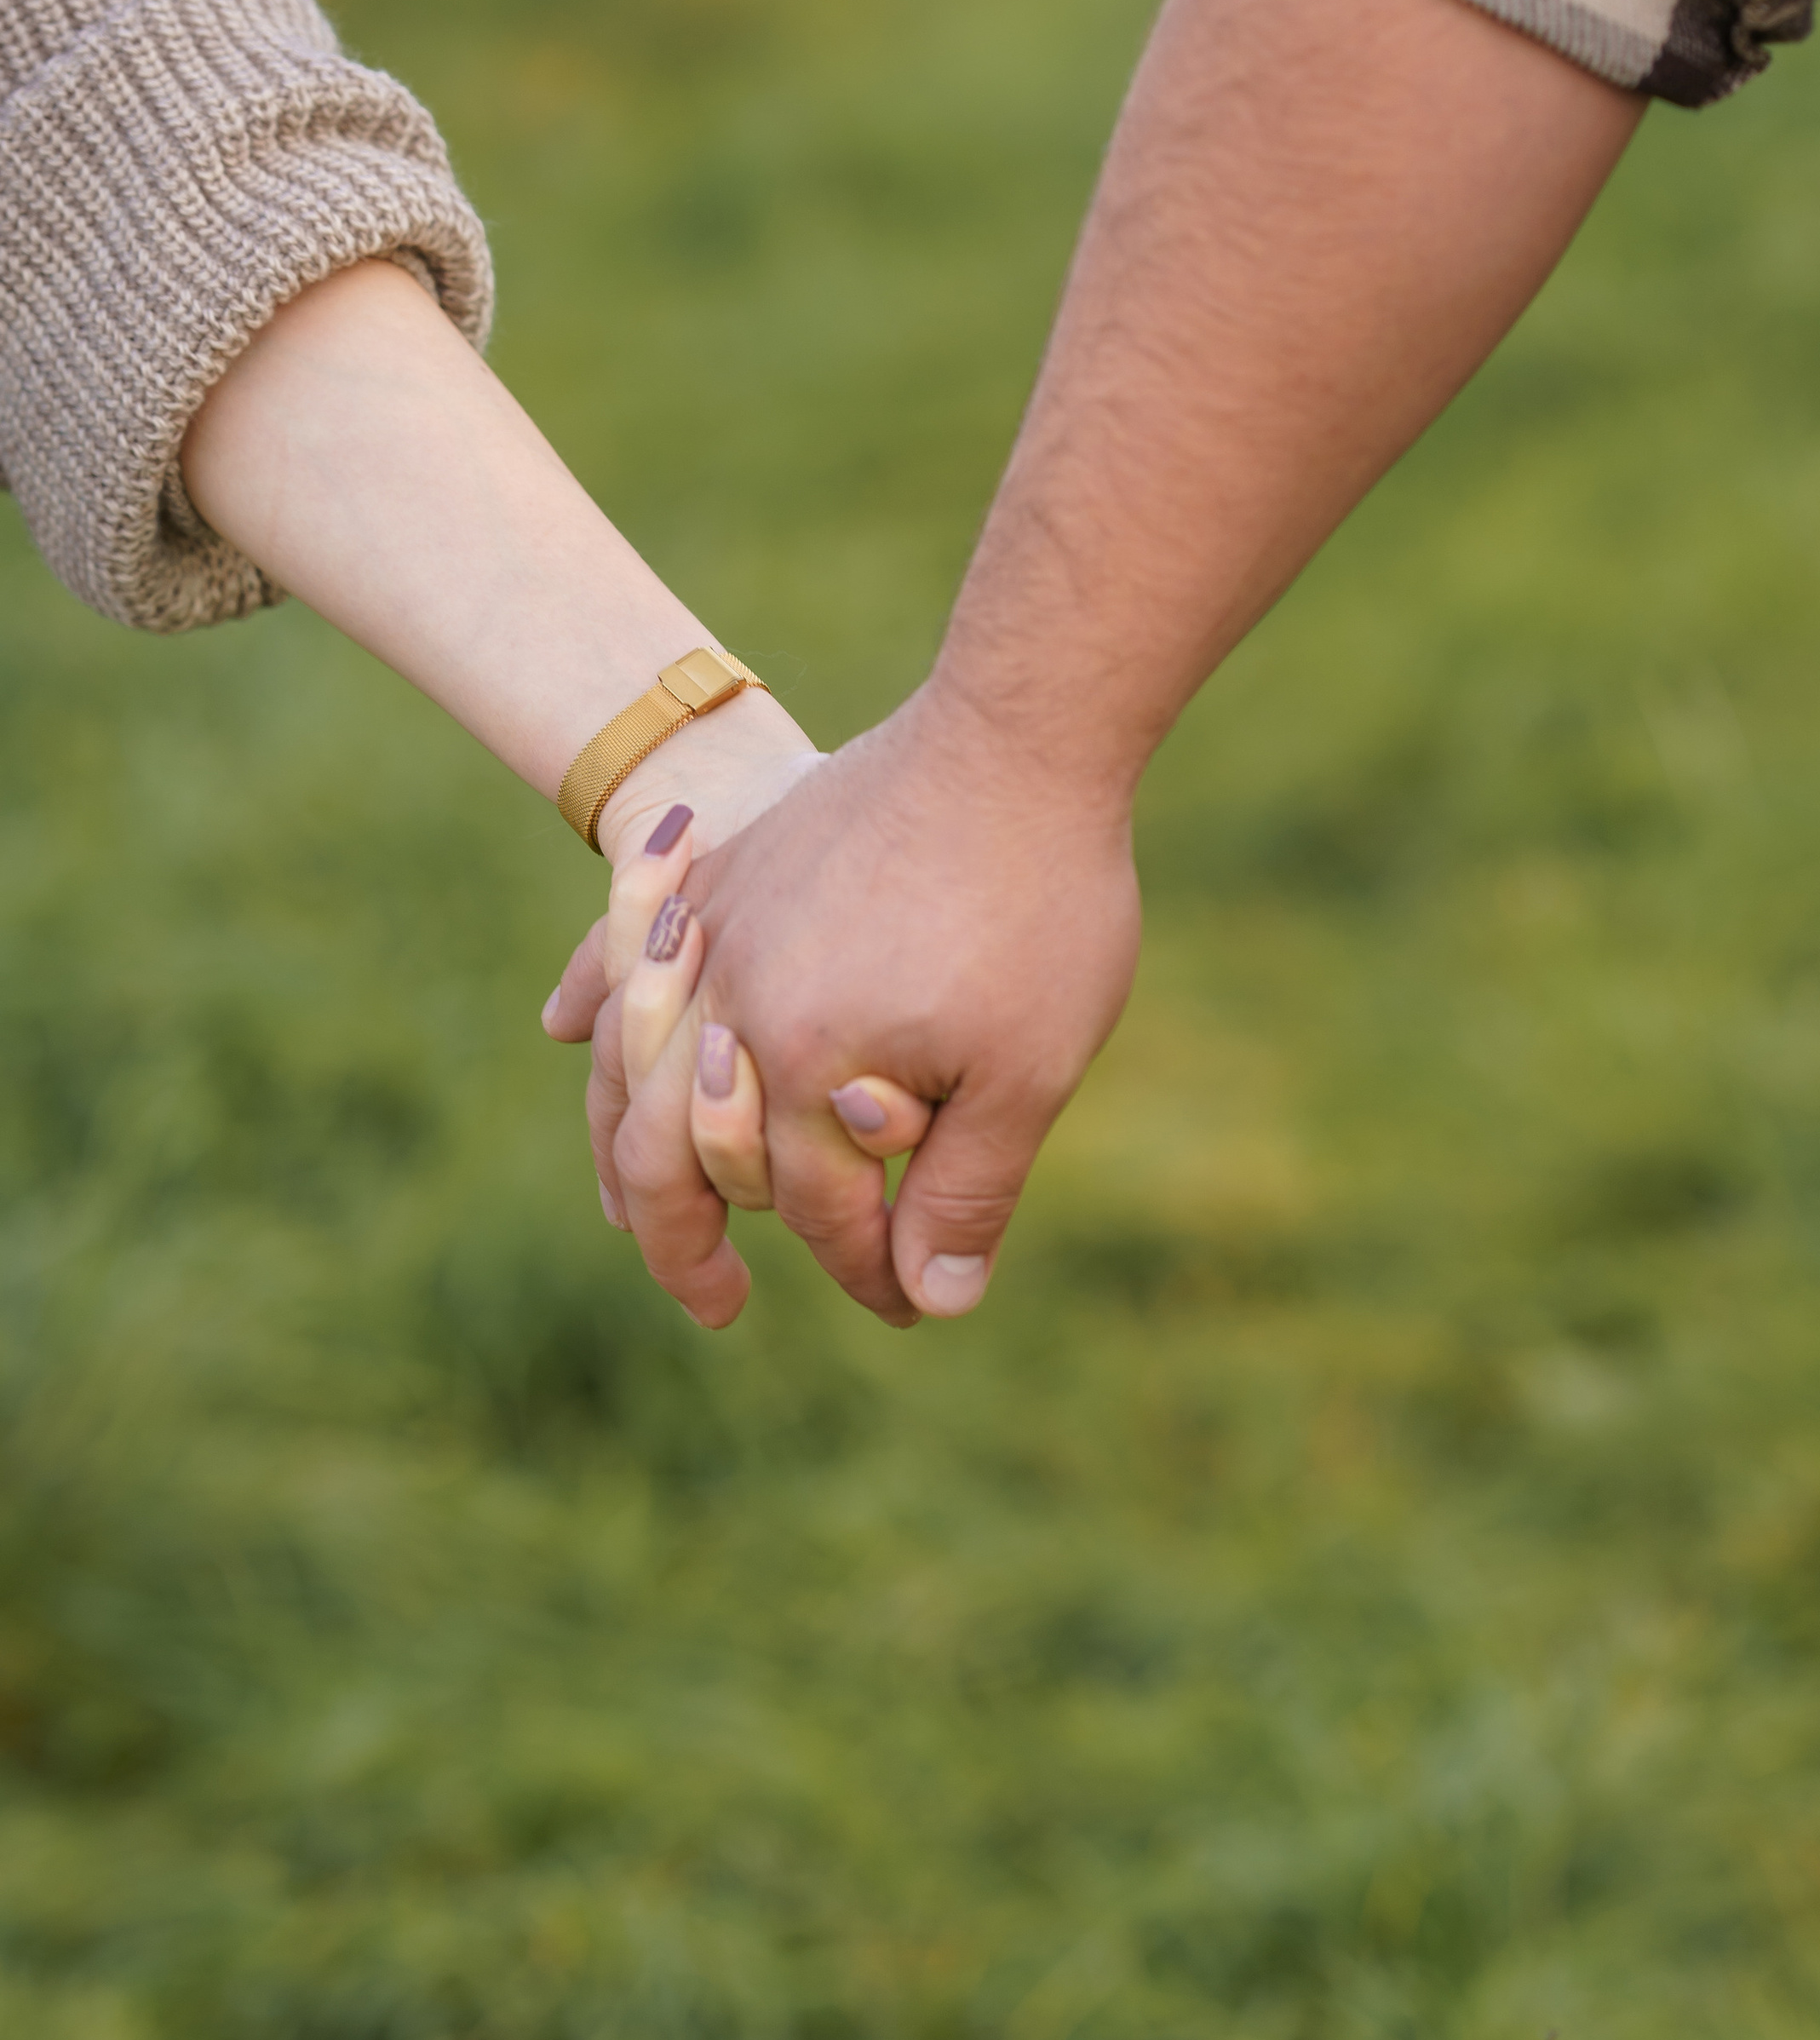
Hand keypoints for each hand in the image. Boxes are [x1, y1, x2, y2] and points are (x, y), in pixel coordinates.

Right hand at [567, 684, 1141, 1327]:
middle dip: (692, 1245)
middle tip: (717, 1304)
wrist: (1016, 735)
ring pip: (627, 1058)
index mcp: (801, 1064)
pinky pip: (626, 944)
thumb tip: (931, 1303)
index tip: (907, 1304)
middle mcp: (730, 1002)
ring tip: (626, 1210)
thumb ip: (969, 1189)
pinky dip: (590, 993)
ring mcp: (714, 927)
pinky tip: (562, 1025)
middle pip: (672, 1153)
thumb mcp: (1029, 1068)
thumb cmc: (1036, 905)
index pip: (816, 1208)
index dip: (868, 1268)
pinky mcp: (724, 868)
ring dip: (621, 1142)